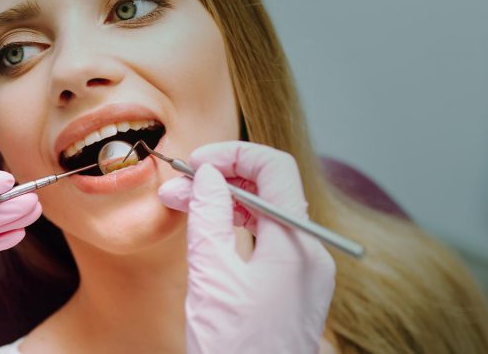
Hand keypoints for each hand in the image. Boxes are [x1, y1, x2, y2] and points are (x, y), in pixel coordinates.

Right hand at [157, 142, 335, 353]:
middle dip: (222, 179)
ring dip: (224, 203)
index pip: (274, 168)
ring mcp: (305, 273)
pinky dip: (235, 228)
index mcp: (297, 244)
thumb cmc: (235, 348)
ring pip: (266, 215)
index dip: (234, 154)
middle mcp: (310, 253)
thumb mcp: (211, 277)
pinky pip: (268, 241)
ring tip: (181, 205)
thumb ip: (209, 217)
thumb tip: (208, 175)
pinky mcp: (293, 289)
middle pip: (269, 190)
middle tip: (177, 185)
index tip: (197, 162)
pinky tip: (205, 231)